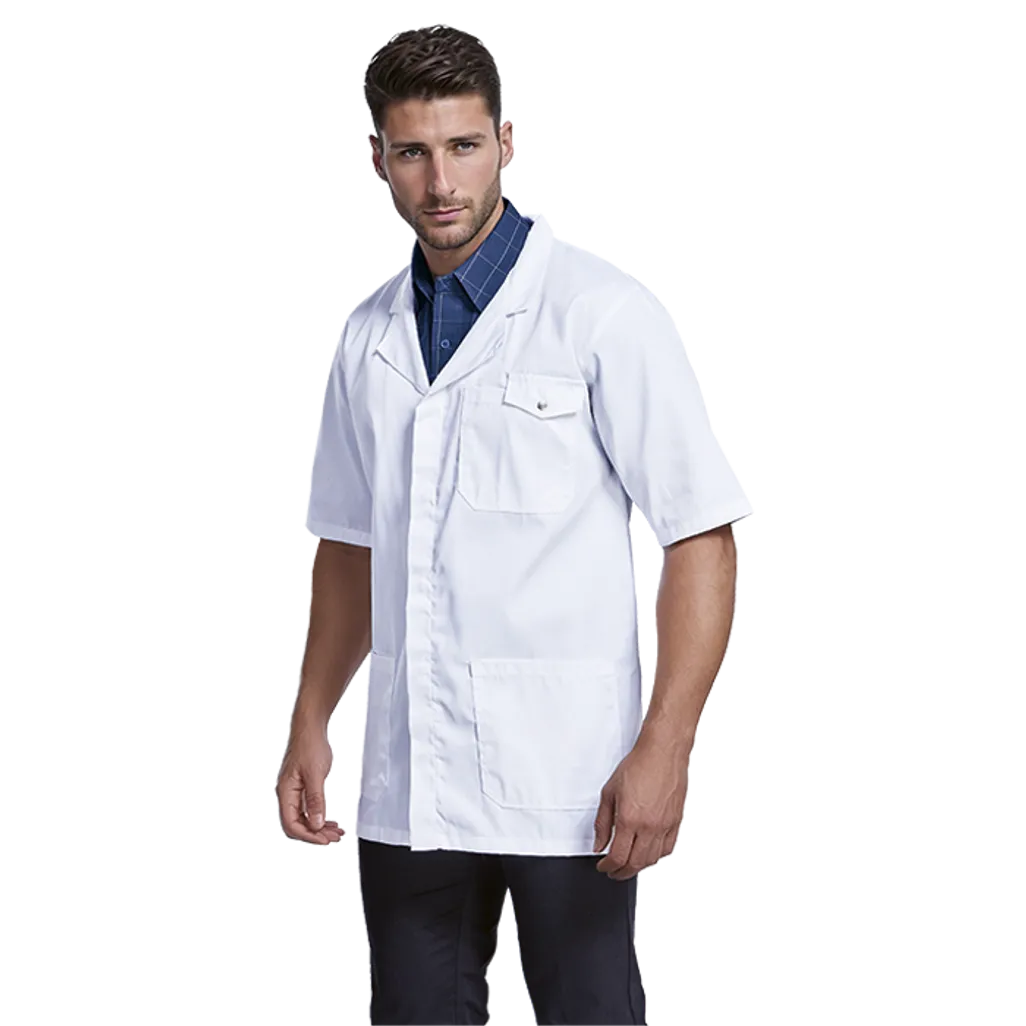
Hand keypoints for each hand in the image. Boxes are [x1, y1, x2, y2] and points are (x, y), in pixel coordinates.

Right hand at [278, 726, 345, 845]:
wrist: (311, 729)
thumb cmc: (310, 745)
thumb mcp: (315, 774)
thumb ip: (315, 800)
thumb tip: (316, 822)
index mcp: (286, 792)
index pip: (292, 824)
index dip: (308, 835)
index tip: (324, 839)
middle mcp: (288, 794)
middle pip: (299, 823)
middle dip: (316, 833)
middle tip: (333, 836)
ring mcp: (296, 791)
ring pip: (305, 817)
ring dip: (320, 825)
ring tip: (335, 831)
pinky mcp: (304, 787)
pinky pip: (310, 807)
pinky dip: (321, 815)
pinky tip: (330, 819)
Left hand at [593, 732, 689, 879]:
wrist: (662, 752)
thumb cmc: (638, 765)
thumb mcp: (609, 792)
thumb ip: (602, 821)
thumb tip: (599, 842)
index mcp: (629, 818)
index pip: (617, 856)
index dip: (607, 866)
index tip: (603, 866)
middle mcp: (649, 826)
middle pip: (635, 863)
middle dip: (621, 872)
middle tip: (613, 871)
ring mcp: (665, 825)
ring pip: (652, 860)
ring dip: (638, 867)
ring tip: (629, 865)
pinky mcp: (676, 822)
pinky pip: (668, 849)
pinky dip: (656, 857)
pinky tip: (649, 854)